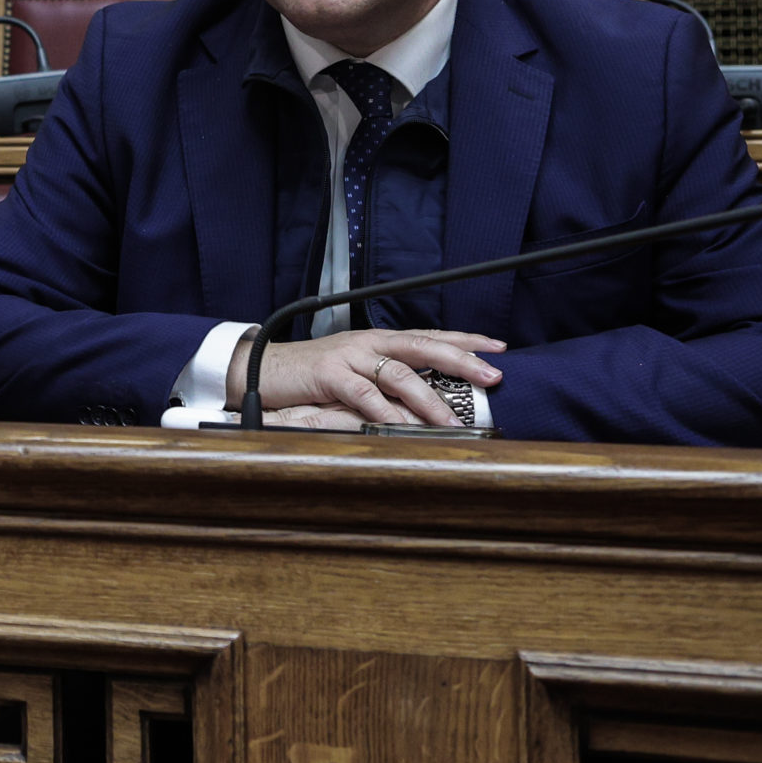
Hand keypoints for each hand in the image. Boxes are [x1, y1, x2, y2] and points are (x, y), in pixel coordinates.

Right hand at [226, 327, 503, 427]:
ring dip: (428, 400)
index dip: (466, 340)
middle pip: (423, 346)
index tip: (499, 348)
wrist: (262, 367)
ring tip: (452, 422)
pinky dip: (385, 412)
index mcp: (380, 341)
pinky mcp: (329, 374)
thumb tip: (428, 403)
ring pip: (399, 374)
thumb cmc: (312, 374)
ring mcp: (350, 356)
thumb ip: (387, 382)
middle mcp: (370, 343)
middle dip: (461, 360)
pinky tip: (401, 427)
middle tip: (492, 376)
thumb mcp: (355, 372)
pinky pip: (364, 394)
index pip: (431, 336)